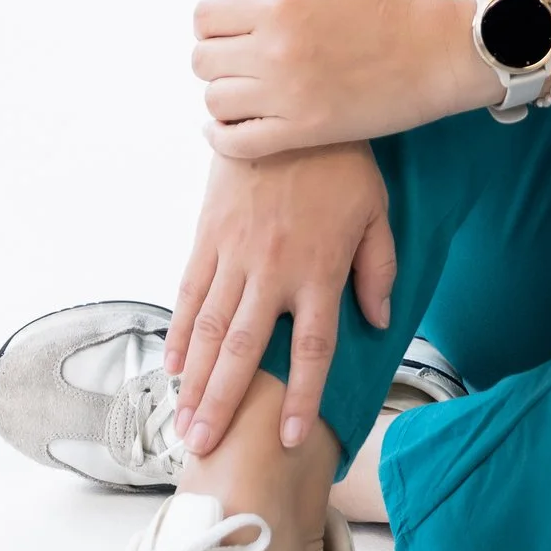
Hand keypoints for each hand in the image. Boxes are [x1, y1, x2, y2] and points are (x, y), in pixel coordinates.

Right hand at [165, 146, 398, 457]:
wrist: (286, 102)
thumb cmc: (341, 161)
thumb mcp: (377, 212)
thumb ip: (378, 269)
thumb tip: (378, 320)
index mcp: (319, 270)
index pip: (312, 349)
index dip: (300, 396)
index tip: (290, 438)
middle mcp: (273, 271)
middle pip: (244, 352)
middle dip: (224, 405)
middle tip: (203, 448)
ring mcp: (235, 254)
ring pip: (208, 330)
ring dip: (194, 382)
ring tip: (181, 423)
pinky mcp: (208, 235)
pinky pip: (190, 291)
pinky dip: (178, 331)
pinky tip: (171, 366)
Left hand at [191, 0, 476, 158]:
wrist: (436, 53)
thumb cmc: (387, 4)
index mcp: (279, 6)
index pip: (205, 17)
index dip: (211, 21)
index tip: (229, 28)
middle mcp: (275, 50)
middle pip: (202, 60)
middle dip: (215, 56)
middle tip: (238, 59)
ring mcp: (287, 95)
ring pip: (214, 101)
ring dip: (222, 93)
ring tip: (243, 89)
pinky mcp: (303, 131)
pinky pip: (236, 143)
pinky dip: (221, 137)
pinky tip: (226, 126)